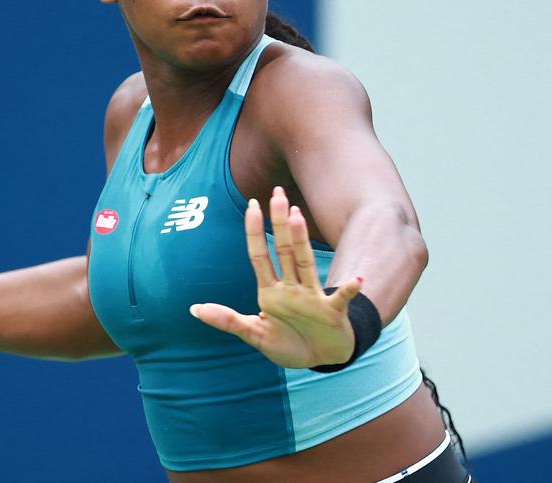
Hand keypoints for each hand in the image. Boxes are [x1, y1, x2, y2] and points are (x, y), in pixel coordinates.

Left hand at [189, 187, 362, 367]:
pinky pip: (340, 299)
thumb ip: (227, 321)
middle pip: (284, 250)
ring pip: (305, 264)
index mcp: (271, 291)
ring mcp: (312, 298)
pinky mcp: (332, 312)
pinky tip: (357, 280)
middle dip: (279, 224)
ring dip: (301, 241)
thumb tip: (194, 309)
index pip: (260, 256)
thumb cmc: (288, 343)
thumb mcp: (254, 334)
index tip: (251, 205)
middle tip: (277, 194)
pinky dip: (349, 290)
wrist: (320, 359)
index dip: (255, 232)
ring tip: (297, 216)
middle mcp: (292, 288)